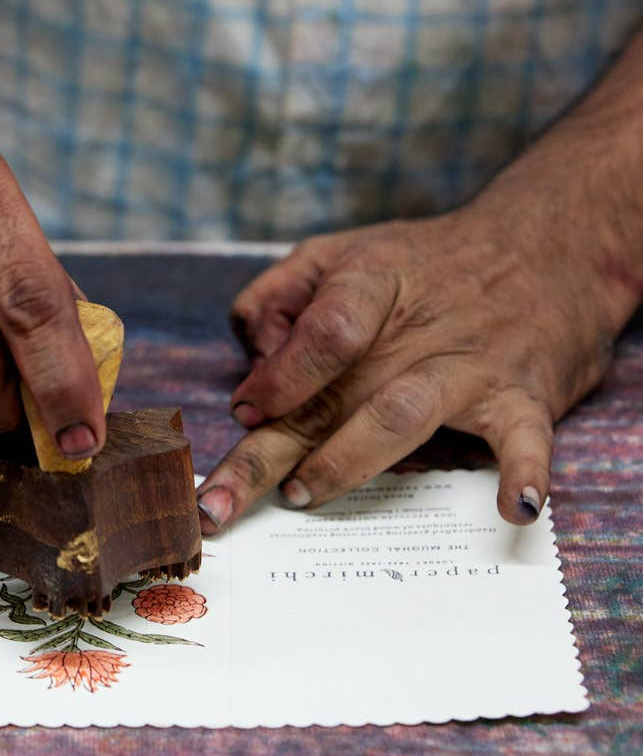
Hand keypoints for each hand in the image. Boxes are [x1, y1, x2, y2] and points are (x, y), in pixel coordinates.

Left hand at [197, 139, 641, 533]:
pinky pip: (524, 438)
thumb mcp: (337, 254)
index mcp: (369, 285)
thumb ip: (276, 297)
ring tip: (301, 495)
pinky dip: (523, 472)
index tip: (243, 410)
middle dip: (267, 456)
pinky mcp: (520, 398)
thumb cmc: (420, 265)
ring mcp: (469, 365)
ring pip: (400, 417)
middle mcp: (415, 330)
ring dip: (346, 462)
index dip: (278, 376)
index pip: (320, 331)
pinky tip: (513, 509)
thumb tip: (252, 363)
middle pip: (332, 396)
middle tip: (215, 507)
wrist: (542, 246)